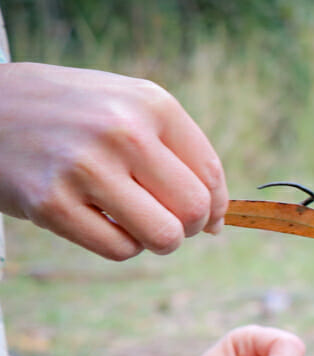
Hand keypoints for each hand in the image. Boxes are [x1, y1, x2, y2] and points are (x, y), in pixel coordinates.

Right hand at [0, 62, 226, 259]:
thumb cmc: (69, 112)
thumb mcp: (127, 106)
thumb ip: (179, 154)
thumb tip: (220, 222)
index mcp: (151, 103)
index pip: (211, 174)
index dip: (215, 206)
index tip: (203, 215)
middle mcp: (123, 131)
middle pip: (195, 209)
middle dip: (189, 226)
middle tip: (165, 219)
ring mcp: (85, 167)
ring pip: (164, 236)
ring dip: (156, 240)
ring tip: (133, 221)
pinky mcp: (51, 202)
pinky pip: (120, 251)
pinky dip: (120, 246)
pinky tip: (101, 222)